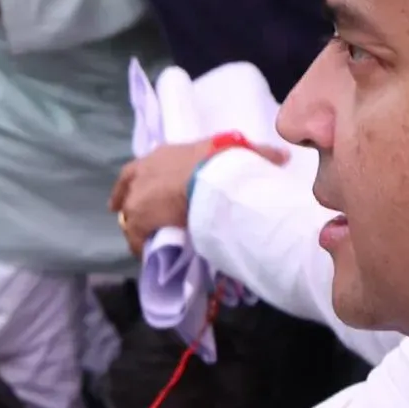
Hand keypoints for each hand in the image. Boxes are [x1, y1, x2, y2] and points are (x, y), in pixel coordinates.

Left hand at [111, 133, 280, 253]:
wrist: (207, 177)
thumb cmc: (220, 161)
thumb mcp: (236, 152)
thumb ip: (257, 155)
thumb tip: (282, 157)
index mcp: (161, 155)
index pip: (138, 168)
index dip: (136, 180)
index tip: (129, 191)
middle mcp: (143, 172)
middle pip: (127, 190)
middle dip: (128, 202)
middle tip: (130, 216)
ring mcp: (137, 196)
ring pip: (129, 216)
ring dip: (138, 228)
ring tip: (148, 241)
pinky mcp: (138, 219)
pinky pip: (136, 238)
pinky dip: (141, 246)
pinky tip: (149, 255)